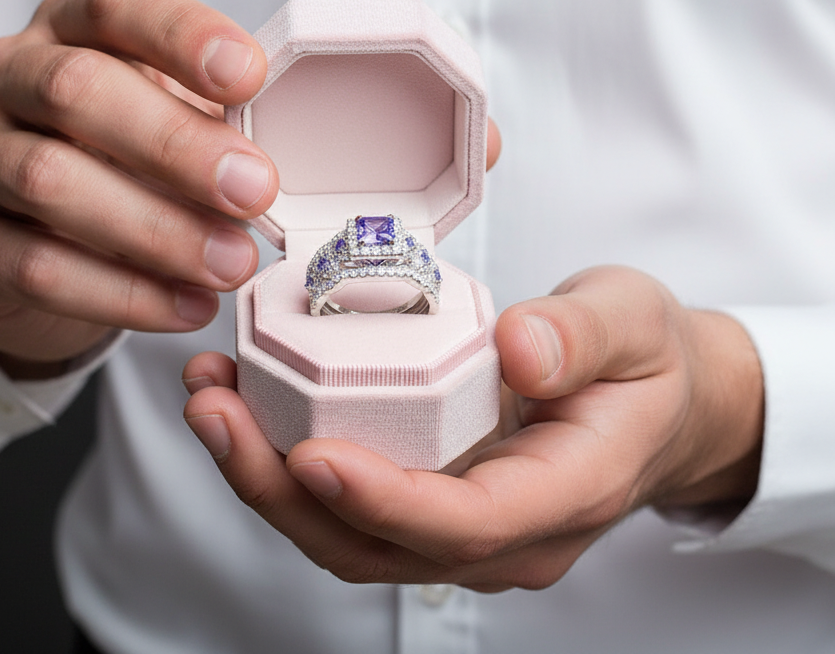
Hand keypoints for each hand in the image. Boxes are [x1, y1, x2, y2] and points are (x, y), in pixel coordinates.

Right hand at [0, 0, 277, 376]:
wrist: (29, 248)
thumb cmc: (117, 163)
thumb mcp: (164, 121)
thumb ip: (209, 121)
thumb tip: (273, 155)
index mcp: (67, 27)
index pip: (118, 4)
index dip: (183, 35)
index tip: (250, 77)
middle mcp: (6, 75)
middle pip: (77, 90)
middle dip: (176, 143)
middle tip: (254, 190)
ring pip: (49, 181)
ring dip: (156, 228)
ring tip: (233, 263)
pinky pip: (35, 266)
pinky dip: (124, 293)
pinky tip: (188, 306)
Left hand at [182, 265, 762, 590]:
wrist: (658, 400)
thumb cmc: (646, 362)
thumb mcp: (634, 323)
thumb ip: (582, 335)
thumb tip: (519, 351)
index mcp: (566, 492)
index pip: (465, 524)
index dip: (382, 501)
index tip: (310, 455)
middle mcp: (506, 533)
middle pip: (379, 546)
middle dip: (283, 490)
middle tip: (215, 412)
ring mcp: (463, 525)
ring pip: (348, 535)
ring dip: (267, 477)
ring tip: (210, 399)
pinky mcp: (431, 499)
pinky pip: (349, 501)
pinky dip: (286, 460)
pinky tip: (246, 401)